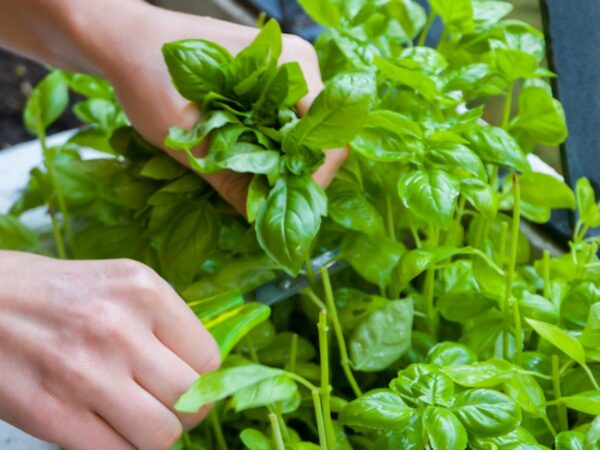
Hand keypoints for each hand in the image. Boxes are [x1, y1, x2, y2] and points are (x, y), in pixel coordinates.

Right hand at [0, 251, 219, 449]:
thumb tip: (201, 370)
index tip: (189, 384)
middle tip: (167, 408)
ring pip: (160, 435)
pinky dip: (119, 449)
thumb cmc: (51, 293)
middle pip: (191, 400)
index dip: (202, 380)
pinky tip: (106, 430)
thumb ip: (161, 323)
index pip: (208, 359)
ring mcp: (86, 373)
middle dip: (185, 413)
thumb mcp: (117, 284)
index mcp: (143, 291)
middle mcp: (119, 328)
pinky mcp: (51, 413)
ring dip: (154, 436)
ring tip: (136, 420)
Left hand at [86, 2, 346, 212]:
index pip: (328, 139)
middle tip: (262, 201)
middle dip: (294, 177)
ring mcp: (287, 74)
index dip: (310, 181)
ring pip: (303, 137)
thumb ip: (227, 176)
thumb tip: (260, 220)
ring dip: (281, 166)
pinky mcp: (271, 84)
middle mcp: (299, 67)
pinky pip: (286, 127)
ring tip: (252, 185)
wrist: (126, 41)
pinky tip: (245, 163)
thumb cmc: (149, 73)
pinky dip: (270, 152)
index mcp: (290, 66)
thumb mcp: (183, 132)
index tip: (278, 205)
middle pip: (320, 140)